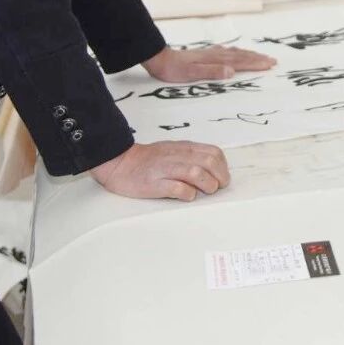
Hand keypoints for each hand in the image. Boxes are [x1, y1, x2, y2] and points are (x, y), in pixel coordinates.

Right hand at [90, 141, 229, 200]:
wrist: (120, 162)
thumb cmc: (148, 160)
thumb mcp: (174, 151)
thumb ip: (192, 157)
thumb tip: (213, 170)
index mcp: (184, 149)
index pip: (214, 152)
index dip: (222, 167)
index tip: (221, 178)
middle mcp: (178, 156)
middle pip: (209, 161)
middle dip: (219, 177)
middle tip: (215, 187)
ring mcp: (166, 169)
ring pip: (197, 172)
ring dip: (206, 185)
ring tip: (203, 192)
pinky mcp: (155, 183)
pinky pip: (177, 188)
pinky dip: (187, 193)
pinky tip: (186, 196)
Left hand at [144, 45, 276, 82]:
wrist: (160, 59)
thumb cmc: (174, 70)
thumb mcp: (192, 74)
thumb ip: (212, 72)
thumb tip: (231, 71)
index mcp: (215, 60)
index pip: (240, 62)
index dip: (256, 64)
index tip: (270, 65)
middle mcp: (215, 54)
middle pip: (241, 56)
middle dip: (257, 59)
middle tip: (272, 61)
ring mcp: (211, 53)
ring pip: (235, 53)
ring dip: (249, 55)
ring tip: (260, 56)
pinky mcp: (205, 54)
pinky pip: (226, 52)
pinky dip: (236, 52)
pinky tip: (235, 52)